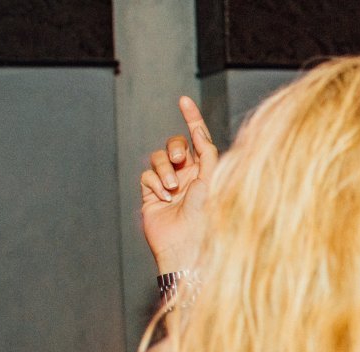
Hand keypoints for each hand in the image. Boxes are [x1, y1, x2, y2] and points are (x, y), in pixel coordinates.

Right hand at [139, 96, 217, 274]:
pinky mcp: (152, 195)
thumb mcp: (212, 180)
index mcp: (207, 171)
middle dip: (173, 147)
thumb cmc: (207, 216)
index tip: (183, 100)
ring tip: (172, 189)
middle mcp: (188, 176)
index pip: (199, 139)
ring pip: (158, 158)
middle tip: (178, 161)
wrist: (187, 245)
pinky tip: (163, 198)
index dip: (191, 118)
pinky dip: (154, 183)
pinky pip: (146, 175)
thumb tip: (199, 132)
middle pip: (174, 144)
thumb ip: (207, 153)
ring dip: (163, 170)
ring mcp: (169, 184)